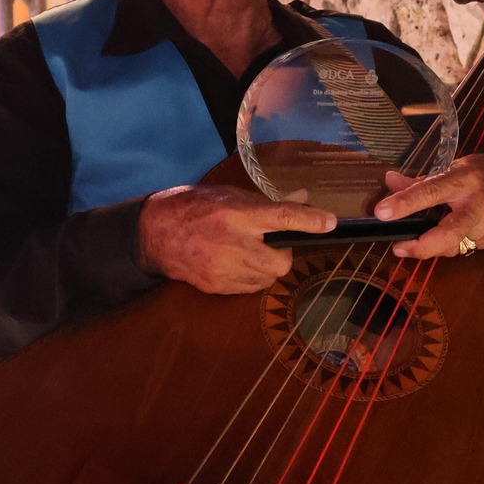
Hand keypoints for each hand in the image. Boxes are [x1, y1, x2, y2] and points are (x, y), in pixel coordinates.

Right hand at [138, 185, 334, 293]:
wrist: (154, 234)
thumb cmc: (195, 208)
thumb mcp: (230, 196)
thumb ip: (267, 202)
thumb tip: (303, 197)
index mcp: (237, 215)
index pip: (282, 218)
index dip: (309, 220)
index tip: (329, 222)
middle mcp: (232, 244)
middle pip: (280, 261)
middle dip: (282, 254)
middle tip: (272, 243)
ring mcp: (223, 269)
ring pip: (267, 278)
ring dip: (267, 267)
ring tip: (251, 252)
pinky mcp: (216, 286)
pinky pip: (249, 287)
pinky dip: (251, 277)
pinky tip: (236, 263)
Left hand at [372, 154, 483, 259]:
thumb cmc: (480, 174)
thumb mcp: (452, 169)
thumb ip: (421, 181)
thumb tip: (390, 182)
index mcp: (463, 180)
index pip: (430, 192)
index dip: (405, 203)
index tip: (382, 213)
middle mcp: (477, 203)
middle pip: (449, 232)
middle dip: (422, 245)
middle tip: (399, 248)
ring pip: (452, 245)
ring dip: (435, 243)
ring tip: (429, 234)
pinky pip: (463, 247)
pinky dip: (453, 243)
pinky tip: (457, 230)